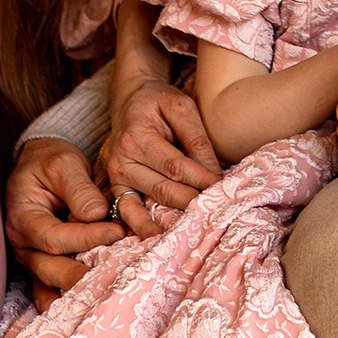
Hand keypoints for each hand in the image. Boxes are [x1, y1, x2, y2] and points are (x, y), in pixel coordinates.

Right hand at [4, 137, 122, 307]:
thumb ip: (80, 189)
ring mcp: (31, 255)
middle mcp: (23, 243)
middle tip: (113, 272)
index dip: (86, 238)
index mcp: (23, 218)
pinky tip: (85, 304)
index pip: (55, 237)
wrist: (39, 163)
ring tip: (104, 290)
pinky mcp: (43, 261)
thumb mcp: (64, 164)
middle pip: (49, 268)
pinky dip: (66, 295)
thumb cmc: (50, 161)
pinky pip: (49, 286)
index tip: (117, 231)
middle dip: (81, 273)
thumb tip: (97, 214)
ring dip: (76, 288)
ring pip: (50, 281)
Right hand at [101, 76, 222, 236]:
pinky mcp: (114, 187)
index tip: (222, 190)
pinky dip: (140, 225)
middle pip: (162, 188)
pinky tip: (156, 238)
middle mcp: (122, 159)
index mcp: (138, 136)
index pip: (175, 165)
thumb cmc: (159, 102)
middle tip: (215, 215)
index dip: (200, 179)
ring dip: (168, 220)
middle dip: (191, 202)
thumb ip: (196, 139)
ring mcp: (115, 176)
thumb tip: (214, 174)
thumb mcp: (181, 107)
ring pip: (146, 203)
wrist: (131, 100)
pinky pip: (126, 210)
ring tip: (189, 233)